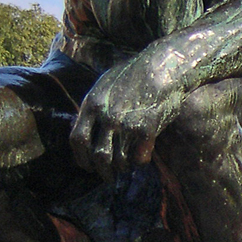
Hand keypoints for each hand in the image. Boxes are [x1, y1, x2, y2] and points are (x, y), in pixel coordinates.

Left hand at [71, 57, 185, 181]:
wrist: (164, 66)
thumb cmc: (135, 72)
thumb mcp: (105, 83)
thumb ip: (94, 104)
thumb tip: (84, 123)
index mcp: (92, 104)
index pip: (77, 140)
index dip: (81, 157)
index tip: (86, 165)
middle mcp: (107, 116)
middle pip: (98, 155)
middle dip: (101, 170)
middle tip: (106, 176)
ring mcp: (127, 123)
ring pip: (119, 159)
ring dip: (121, 168)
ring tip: (124, 169)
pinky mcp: (147, 128)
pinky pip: (140, 157)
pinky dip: (140, 163)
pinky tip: (141, 161)